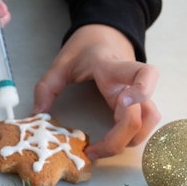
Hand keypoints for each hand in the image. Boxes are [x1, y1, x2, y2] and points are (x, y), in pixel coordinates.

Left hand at [33, 24, 160, 160]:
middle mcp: (131, 83)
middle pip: (142, 116)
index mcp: (113, 69)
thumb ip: (46, 89)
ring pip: (150, 121)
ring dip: (130, 140)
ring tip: (102, 148)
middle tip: (90, 151)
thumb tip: (37, 116)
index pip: (144, 74)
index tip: (123, 103)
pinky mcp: (138, 102)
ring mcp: (138, 93)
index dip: (141, 91)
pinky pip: (145, 122)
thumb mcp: (60, 64)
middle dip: (118, 140)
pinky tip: (110, 141)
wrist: (105, 35)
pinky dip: (132, 136)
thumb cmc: (85, 48)